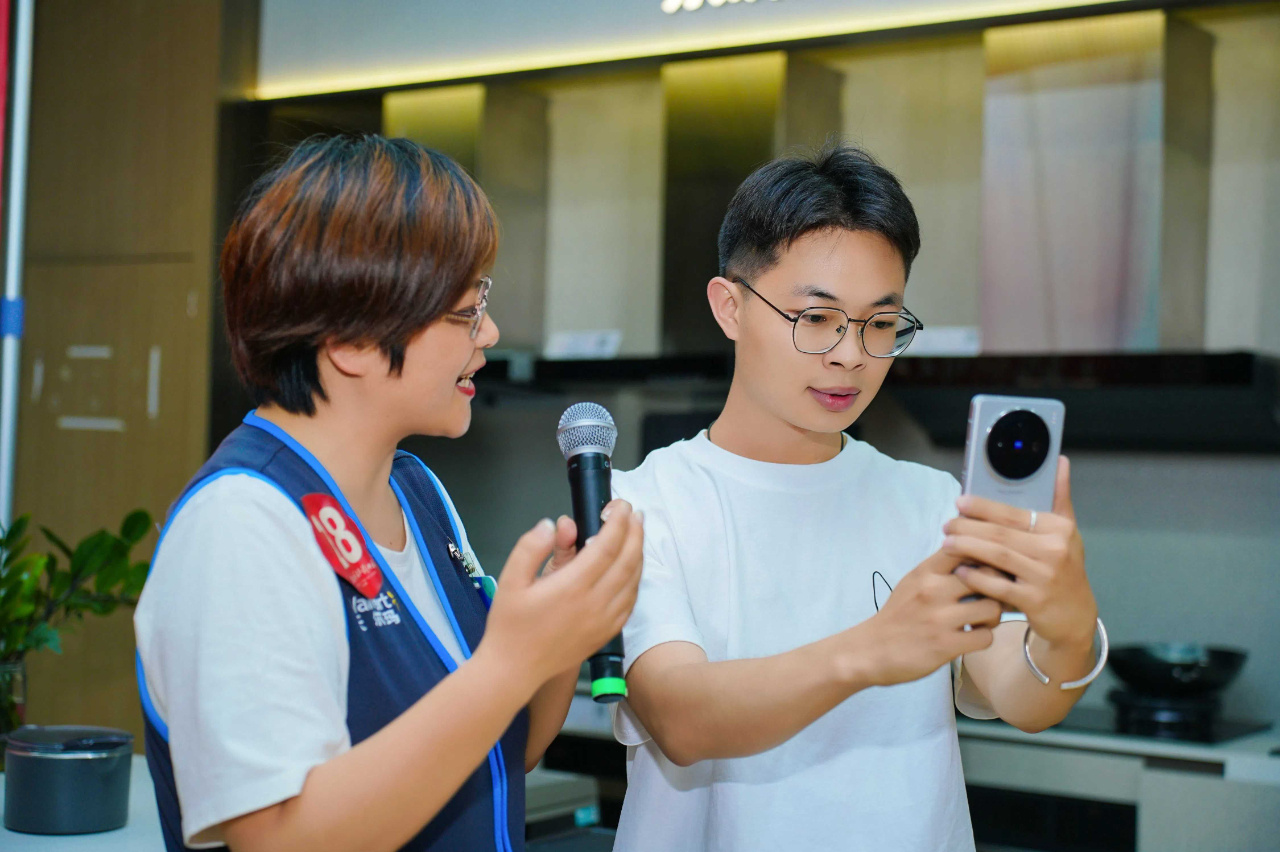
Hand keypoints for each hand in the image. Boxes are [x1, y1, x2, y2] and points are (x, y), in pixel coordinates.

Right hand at [477, 500, 642, 693]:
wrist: (514, 670)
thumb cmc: (509, 625)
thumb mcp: (510, 580)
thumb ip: (531, 548)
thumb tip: (554, 525)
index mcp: (572, 586)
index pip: (607, 545)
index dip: (618, 522)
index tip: (620, 505)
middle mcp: (594, 603)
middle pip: (627, 560)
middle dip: (634, 532)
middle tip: (633, 513)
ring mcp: (604, 621)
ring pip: (633, 581)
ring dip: (638, 553)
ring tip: (636, 534)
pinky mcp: (606, 633)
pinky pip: (630, 602)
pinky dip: (635, 580)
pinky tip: (631, 569)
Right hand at [858, 549, 1002, 686]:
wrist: (870, 651)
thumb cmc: (898, 616)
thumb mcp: (913, 582)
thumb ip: (940, 569)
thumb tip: (974, 553)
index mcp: (925, 571)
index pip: (965, 546)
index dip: (985, 554)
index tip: (988, 567)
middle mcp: (932, 590)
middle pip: (987, 574)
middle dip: (998, 585)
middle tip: (995, 596)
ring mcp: (940, 618)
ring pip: (992, 607)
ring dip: (994, 616)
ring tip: (983, 621)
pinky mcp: (945, 645)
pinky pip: (986, 637)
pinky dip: (984, 638)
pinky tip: (972, 638)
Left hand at [942, 457, 1097, 649]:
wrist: (1075, 614)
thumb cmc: (1064, 568)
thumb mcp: (1067, 532)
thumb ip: (1060, 497)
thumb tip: (1059, 460)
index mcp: (1059, 529)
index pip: (1014, 513)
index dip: (983, 506)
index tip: (959, 502)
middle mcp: (1054, 550)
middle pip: (1001, 533)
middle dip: (968, 527)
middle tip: (947, 524)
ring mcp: (1045, 576)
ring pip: (997, 556)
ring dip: (967, 547)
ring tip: (946, 543)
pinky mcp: (1035, 600)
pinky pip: (998, 585)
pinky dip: (977, 577)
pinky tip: (960, 570)